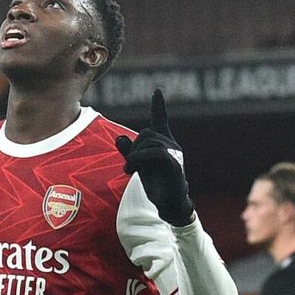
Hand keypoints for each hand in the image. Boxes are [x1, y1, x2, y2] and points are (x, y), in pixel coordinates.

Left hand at [115, 89, 194, 225]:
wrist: (170, 204)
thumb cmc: (157, 184)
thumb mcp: (139, 166)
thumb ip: (129, 152)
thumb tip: (119, 138)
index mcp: (164, 143)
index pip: (161, 120)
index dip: (158, 106)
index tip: (157, 91)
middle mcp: (171, 145)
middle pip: (146, 133)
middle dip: (133, 148)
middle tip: (128, 166)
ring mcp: (175, 154)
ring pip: (149, 143)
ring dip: (134, 156)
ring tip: (128, 170)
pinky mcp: (175, 164)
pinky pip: (155, 154)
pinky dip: (139, 160)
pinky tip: (130, 171)